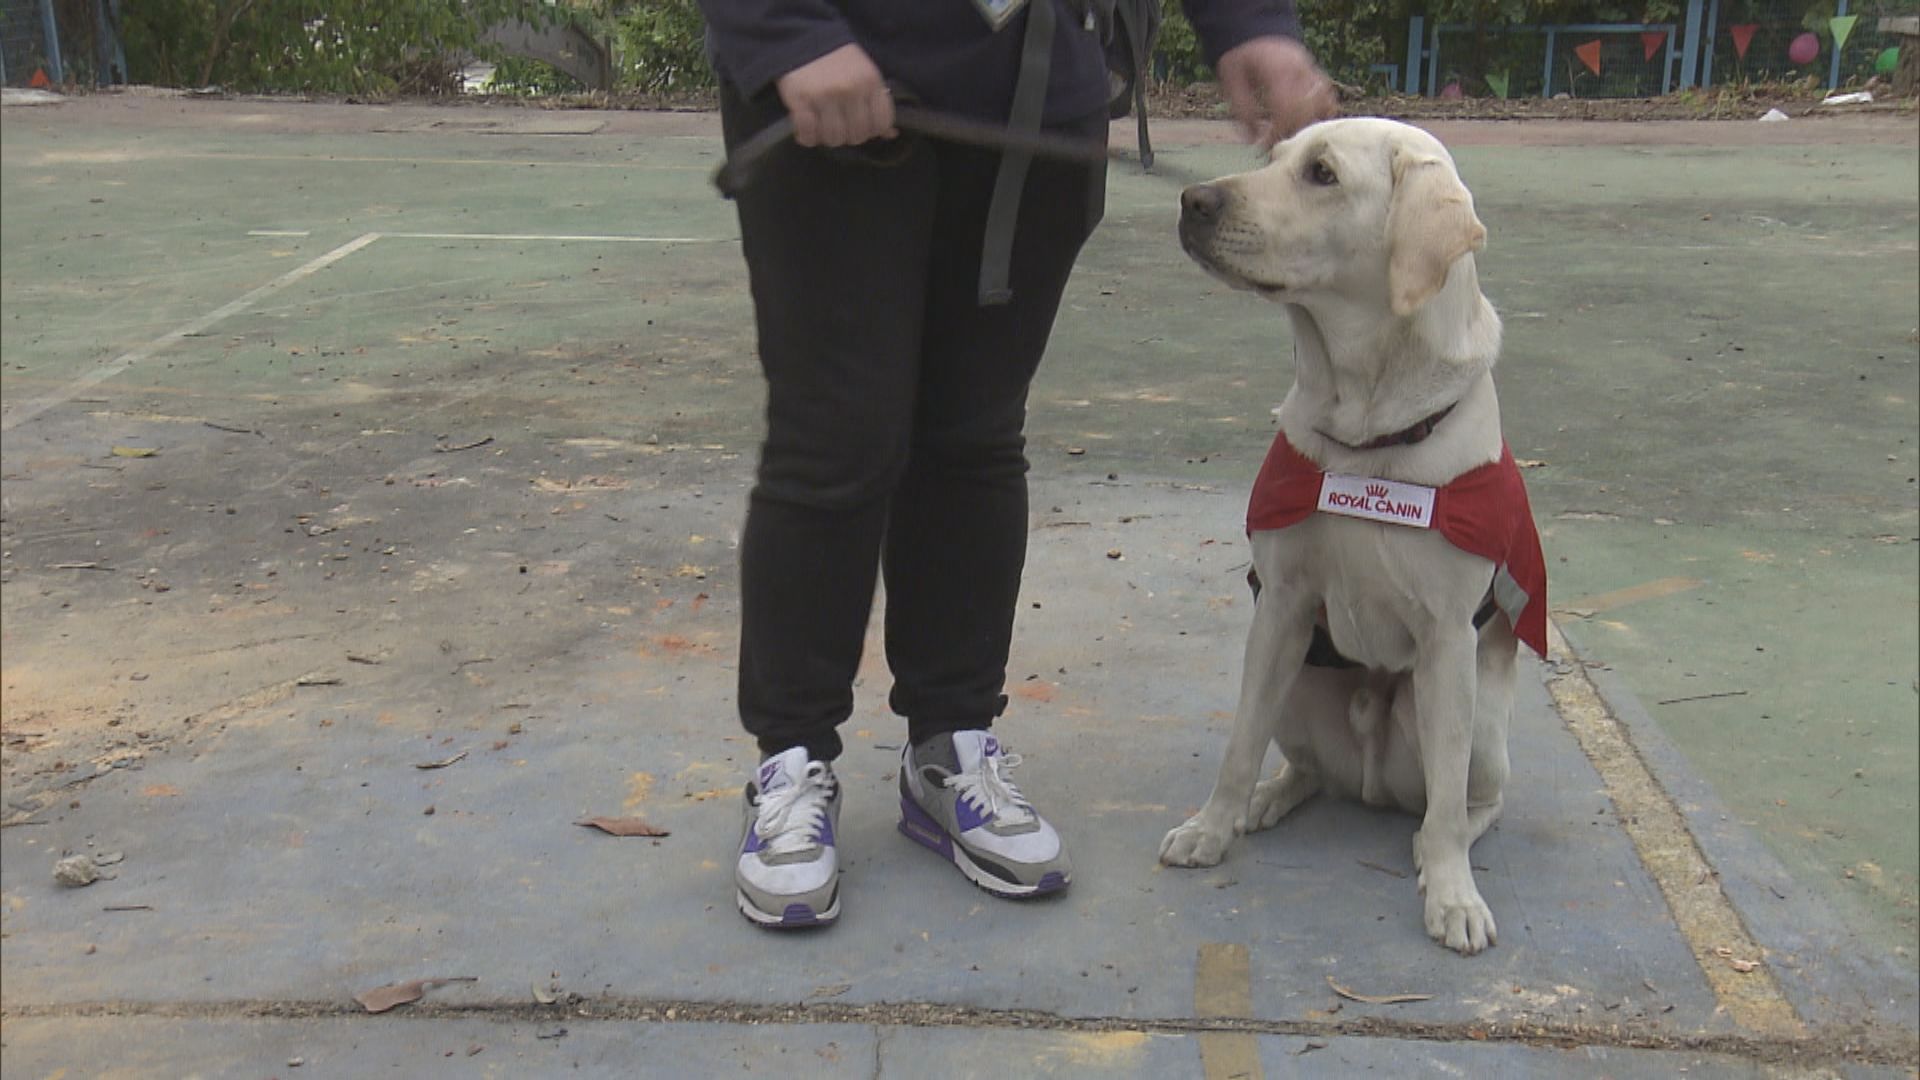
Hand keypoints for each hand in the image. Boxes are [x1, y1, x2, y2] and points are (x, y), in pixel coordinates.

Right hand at [774, 44, 897, 147]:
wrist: (805, 38)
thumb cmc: (839, 61)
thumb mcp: (865, 74)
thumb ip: (877, 102)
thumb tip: (891, 135)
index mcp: (870, 82)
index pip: (881, 124)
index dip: (872, 130)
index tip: (861, 125)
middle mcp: (850, 90)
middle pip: (857, 135)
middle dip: (849, 135)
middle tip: (839, 126)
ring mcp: (825, 96)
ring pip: (834, 138)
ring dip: (827, 138)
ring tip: (822, 127)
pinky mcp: (801, 100)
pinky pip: (808, 134)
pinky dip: (806, 137)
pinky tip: (806, 130)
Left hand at [1216, 37, 1337, 149]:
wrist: (1254, 31)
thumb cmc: (1241, 58)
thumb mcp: (1231, 81)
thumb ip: (1242, 110)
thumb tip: (1252, 141)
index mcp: (1276, 71)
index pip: (1286, 107)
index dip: (1278, 131)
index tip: (1266, 146)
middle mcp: (1298, 69)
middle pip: (1306, 109)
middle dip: (1293, 131)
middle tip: (1278, 145)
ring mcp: (1310, 69)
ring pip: (1322, 102)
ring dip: (1309, 123)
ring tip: (1293, 136)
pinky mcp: (1315, 71)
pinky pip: (1327, 94)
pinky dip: (1323, 110)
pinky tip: (1311, 123)